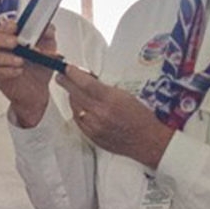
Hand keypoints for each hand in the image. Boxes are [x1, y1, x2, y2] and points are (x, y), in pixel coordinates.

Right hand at [0, 19, 56, 127]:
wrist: (38, 90)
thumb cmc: (40, 66)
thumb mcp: (49, 47)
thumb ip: (48, 35)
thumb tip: (47, 29)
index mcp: (13, 37)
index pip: (4, 26)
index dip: (7, 25)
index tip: (15, 26)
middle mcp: (3, 48)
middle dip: (2, 39)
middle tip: (15, 43)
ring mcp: (0, 63)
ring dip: (7, 58)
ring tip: (21, 61)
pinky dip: (9, 71)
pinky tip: (19, 71)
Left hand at [58, 65, 174, 169]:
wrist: (148, 140)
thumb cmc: (141, 116)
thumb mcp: (125, 94)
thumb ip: (104, 87)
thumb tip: (88, 79)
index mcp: (110, 99)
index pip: (85, 83)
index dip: (73, 74)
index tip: (67, 68)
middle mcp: (100, 113)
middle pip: (75, 94)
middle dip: (66, 83)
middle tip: (61, 76)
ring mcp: (95, 126)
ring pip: (75, 107)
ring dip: (73, 97)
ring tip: (74, 91)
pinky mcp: (93, 137)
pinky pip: (78, 120)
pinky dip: (78, 111)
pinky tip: (81, 106)